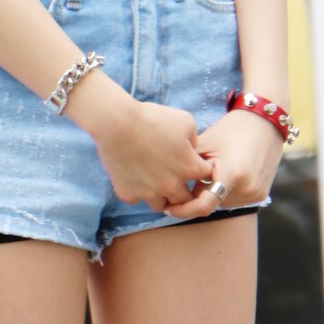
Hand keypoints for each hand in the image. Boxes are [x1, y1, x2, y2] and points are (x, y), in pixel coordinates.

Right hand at [87, 94, 210, 211]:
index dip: (203, 168)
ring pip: (161, 205)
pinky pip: (137, 199)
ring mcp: (149, 193)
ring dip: (162, 196)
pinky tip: (135, 178)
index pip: (207, 176)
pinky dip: (138, 191)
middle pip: (186, 199)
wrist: (116, 123)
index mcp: (189, 168)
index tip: (194, 161)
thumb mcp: (185, 121)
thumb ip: (194, 139)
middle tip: (177, 179)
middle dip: (185, 189)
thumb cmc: (153, 118)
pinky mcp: (128, 194)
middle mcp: (171, 186)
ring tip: (157, 183)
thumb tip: (191, 150)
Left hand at [162, 108, 284, 220]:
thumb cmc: (230, 130)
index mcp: (232, 174)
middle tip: (195, 176)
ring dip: (213, 192)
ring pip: (222, 202)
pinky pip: (234, 200)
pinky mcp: (261, 195)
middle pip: (211, 202)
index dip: (183, 210)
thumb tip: (168, 188)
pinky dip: (226, 191)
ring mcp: (256, 193)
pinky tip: (229, 172)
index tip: (168, 207)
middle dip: (199, 193)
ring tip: (216, 169)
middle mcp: (247, 188)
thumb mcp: (205, 145)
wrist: (265, 122)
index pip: (203, 206)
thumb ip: (187, 169)